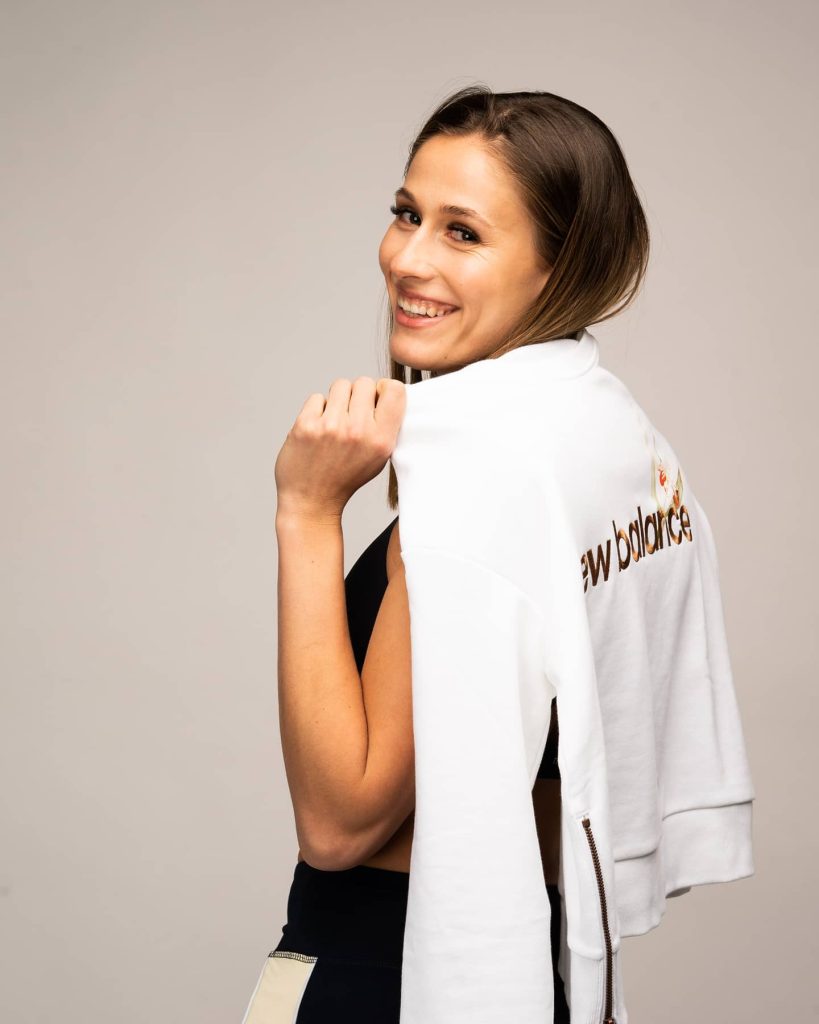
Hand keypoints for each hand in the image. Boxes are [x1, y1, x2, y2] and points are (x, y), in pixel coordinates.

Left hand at [275, 376, 405, 523]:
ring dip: (337, 399)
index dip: (383, 389)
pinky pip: (317, 397)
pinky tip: (318, 429)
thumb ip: (385, 426)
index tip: (375, 401)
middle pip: (364, 382)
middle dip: (357, 395)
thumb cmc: (346, 476)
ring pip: (340, 385)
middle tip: (350, 414)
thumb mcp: (378, 458)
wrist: (312, 500)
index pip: (395, 390)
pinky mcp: (306, 425)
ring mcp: (331, 427)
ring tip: (334, 421)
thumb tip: (384, 391)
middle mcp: (358, 431)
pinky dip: (317, 409)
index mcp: (381, 440)